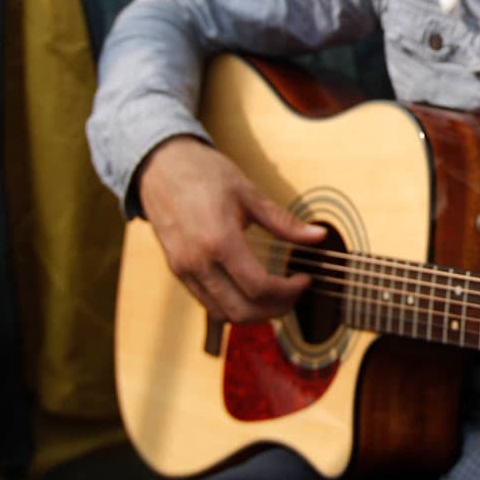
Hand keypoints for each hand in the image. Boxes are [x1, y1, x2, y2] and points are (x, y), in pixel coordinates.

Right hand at [135, 135, 324, 323]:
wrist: (160, 165)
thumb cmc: (203, 173)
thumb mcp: (249, 193)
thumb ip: (284, 222)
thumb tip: (318, 236)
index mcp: (219, 240)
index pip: (259, 287)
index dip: (288, 291)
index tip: (303, 280)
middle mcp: (197, 261)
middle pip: (241, 310)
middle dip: (275, 309)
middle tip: (294, 294)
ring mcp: (183, 269)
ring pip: (223, 313)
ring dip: (254, 314)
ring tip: (276, 296)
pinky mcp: (177, 270)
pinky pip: (207, 302)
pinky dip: (232, 305)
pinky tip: (250, 290)